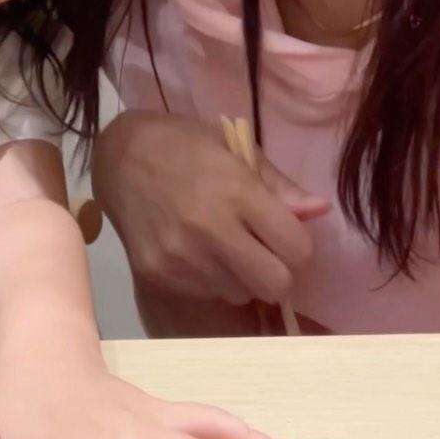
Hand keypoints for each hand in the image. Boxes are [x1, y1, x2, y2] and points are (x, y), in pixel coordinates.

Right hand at [93, 112, 328, 305]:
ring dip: (243, 276)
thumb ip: (279, 185)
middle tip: (263, 249)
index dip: (298, 243)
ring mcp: (182, 257)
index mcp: (236, 191)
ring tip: (223, 244)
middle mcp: (210, 229)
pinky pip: (209, 293)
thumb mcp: (235, 147)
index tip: (285, 233)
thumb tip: (320, 211)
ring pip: (242, 294)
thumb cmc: (185, 144)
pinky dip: (213, 278)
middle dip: (277, 269)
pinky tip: (198, 249)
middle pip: (275, 284)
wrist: (120, 157)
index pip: (296, 248)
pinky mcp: (159, 275)